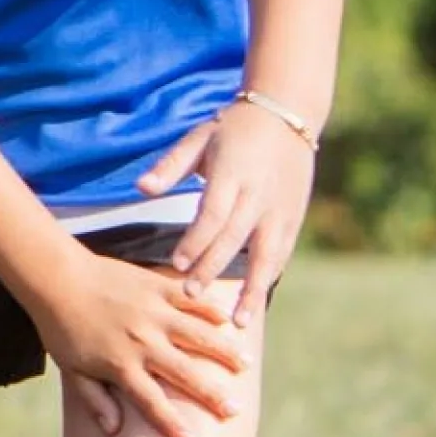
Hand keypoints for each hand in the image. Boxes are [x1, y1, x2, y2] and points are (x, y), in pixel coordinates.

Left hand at [23, 248, 245, 436]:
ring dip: (223, 351)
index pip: (151, 402)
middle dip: (212, 394)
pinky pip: (190, 299)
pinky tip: (228, 319)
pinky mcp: (157, 286)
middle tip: (235, 410)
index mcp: (121, 365)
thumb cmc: (61, 327)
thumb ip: (95, 400)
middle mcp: (142, 341)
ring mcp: (152, 312)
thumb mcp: (72, 369)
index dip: (171, 423)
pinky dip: (210, 308)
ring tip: (245, 365)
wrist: (57, 278)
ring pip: (198, 334)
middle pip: (184, 373)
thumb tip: (113, 431)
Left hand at [137, 99, 318, 326]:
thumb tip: (141, 188)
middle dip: (214, 268)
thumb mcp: (199, 138)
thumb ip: (170, 166)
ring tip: (239, 322)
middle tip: (192, 294)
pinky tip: (256, 303)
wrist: (287, 114)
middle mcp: (259, 194)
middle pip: (235, 237)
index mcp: (233, 173)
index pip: (213, 213)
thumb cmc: (232, 128)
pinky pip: (281, 253)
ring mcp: (280, 208)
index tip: (178, 264)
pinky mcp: (294, 216)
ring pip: (266, 254)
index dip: (197, 241)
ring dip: (252, 288)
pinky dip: (268, 278)